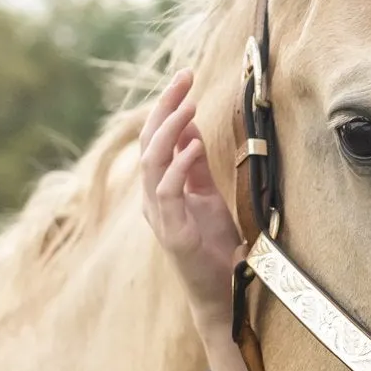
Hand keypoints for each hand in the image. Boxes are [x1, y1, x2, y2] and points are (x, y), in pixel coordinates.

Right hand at [138, 72, 250, 370]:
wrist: (221, 293)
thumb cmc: (215, 247)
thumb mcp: (208, 197)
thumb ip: (196, 166)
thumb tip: (191, 130)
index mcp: (160, 187)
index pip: (156, 137)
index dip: (167, 106)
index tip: (185, 77)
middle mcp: (153, 198)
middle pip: (149, 142)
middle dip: (165, 107)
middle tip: (184, 78)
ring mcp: (160, 216)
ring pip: (152, 162)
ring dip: (169, 131)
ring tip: (188, 106)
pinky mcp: (173, 233)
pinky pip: (167, 192)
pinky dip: (178, 167)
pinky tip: (192, 147)